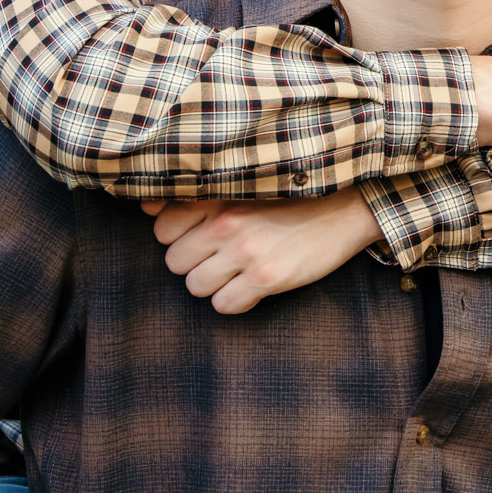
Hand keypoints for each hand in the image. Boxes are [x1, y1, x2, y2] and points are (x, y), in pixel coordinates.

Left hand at [143, 189, 382, 313]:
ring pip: (195, 286)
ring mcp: (246, 251)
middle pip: (174, 262)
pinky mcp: (267, 278)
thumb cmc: (291, 198)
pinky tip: (252, 287)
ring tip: (237, 272)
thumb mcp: (243, 187)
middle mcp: (226, 222)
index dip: (179, 238)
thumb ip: (195, 197)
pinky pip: (224, 305)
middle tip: (222, 257)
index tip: (202, 237)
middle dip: (194, 264)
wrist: (347, 208)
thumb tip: (145, 207)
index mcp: (218, 196)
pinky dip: (234, 301)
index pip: (161, 229)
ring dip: (213, 285)